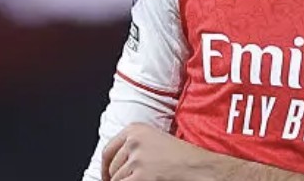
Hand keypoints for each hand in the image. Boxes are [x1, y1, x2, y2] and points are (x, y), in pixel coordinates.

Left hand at [101, 123, 219, 180]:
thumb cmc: (181, 156)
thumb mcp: (154, 140)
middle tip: (133, 180)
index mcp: (135, 129)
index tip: (107, 177)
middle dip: (118, 179)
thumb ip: (133, 146)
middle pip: (112, 168)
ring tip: (146, 179)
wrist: (198, 166)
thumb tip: (114, 165)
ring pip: (117, 180)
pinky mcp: (140, 176)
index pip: (108, 151)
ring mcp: (136, 159)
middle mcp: (133, 141)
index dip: (105, 168)